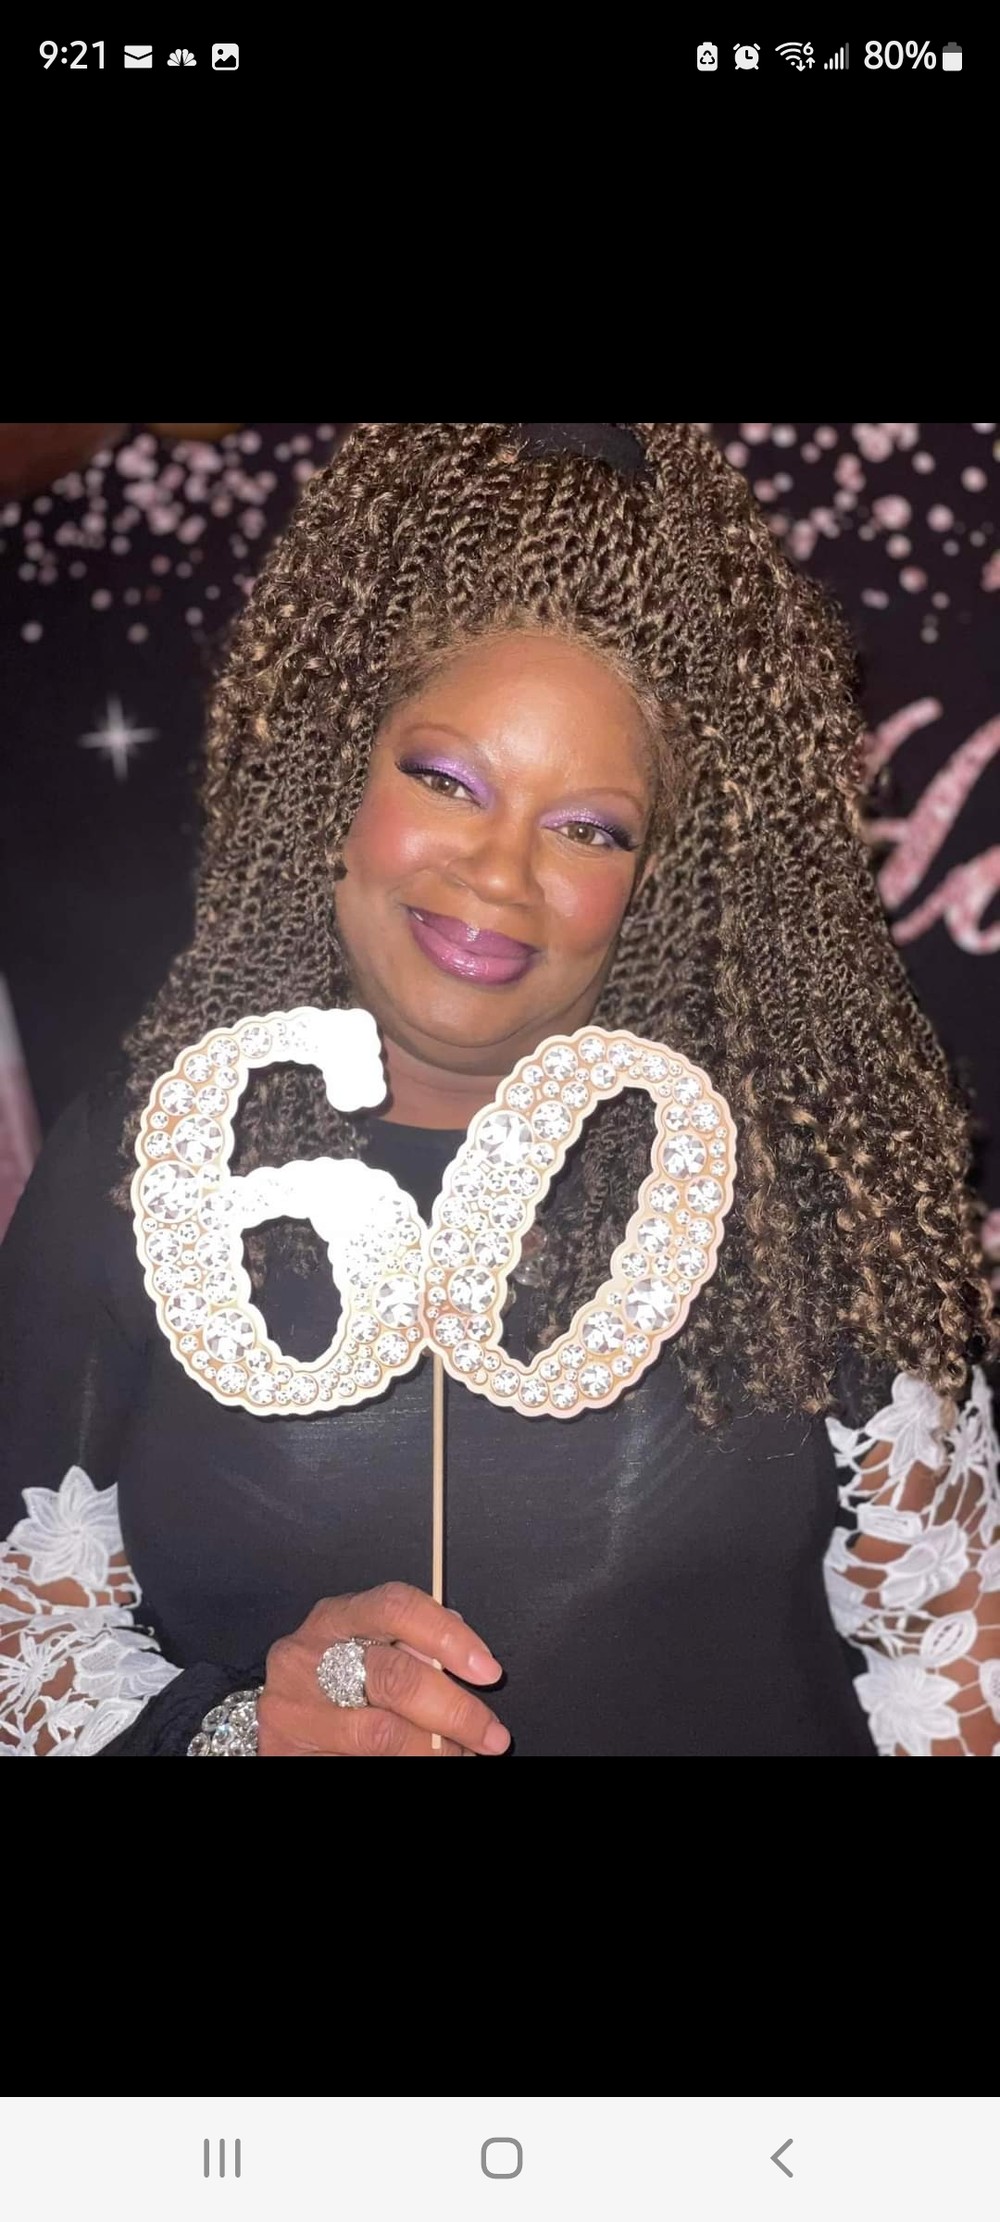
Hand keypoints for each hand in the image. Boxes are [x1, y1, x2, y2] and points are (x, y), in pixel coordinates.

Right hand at [257, 1581, 508, 1755]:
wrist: (282, 1714)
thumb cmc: (333, 1674)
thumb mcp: (364, 1645)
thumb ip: (408, 1642)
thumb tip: (464, 1650)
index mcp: (335, 1618)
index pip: (395, 1608)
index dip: (448, 1636)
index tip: (488, 1670)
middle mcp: (306, 1657)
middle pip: (394, 1677)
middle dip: (455, 1710)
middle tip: (492, 1734)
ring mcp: (294, 1708)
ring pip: (381, 1732)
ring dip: (435, 1748)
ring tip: (464, 1753)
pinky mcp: (287, 1750)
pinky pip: (361, 1758)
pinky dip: (407, 1762)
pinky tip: (428, 1761)